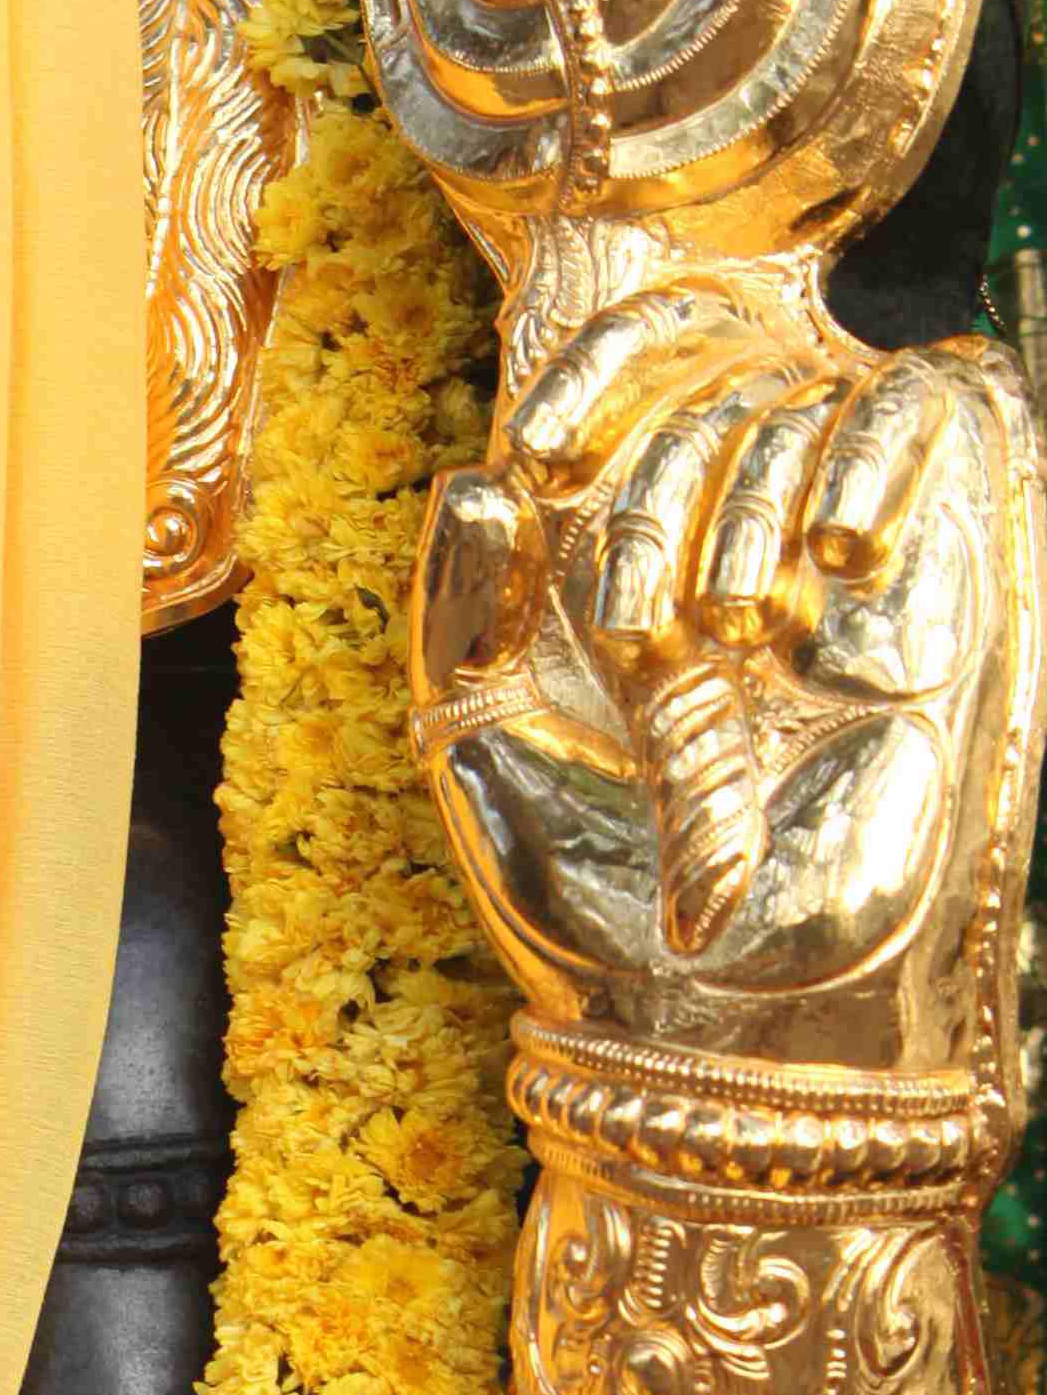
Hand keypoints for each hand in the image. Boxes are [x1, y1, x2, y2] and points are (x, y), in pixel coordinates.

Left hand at [419, 284, 1017, 1024]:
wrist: (714, 1007)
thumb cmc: (575, 895)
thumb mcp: (473, 742)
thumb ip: (454, 610)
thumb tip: (467, 480)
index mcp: (603, 570)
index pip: (603, 406)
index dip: (579, 387)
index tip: (534, 458)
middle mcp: (715, 545)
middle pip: (695, 410)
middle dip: (658, 502)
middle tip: (642, 627)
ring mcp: (822, 553)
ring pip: (799, 410)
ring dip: (750, 500)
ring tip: (726, 629)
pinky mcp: (939, 556)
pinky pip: (923, 409)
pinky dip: (881, 451)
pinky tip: (838, 552)